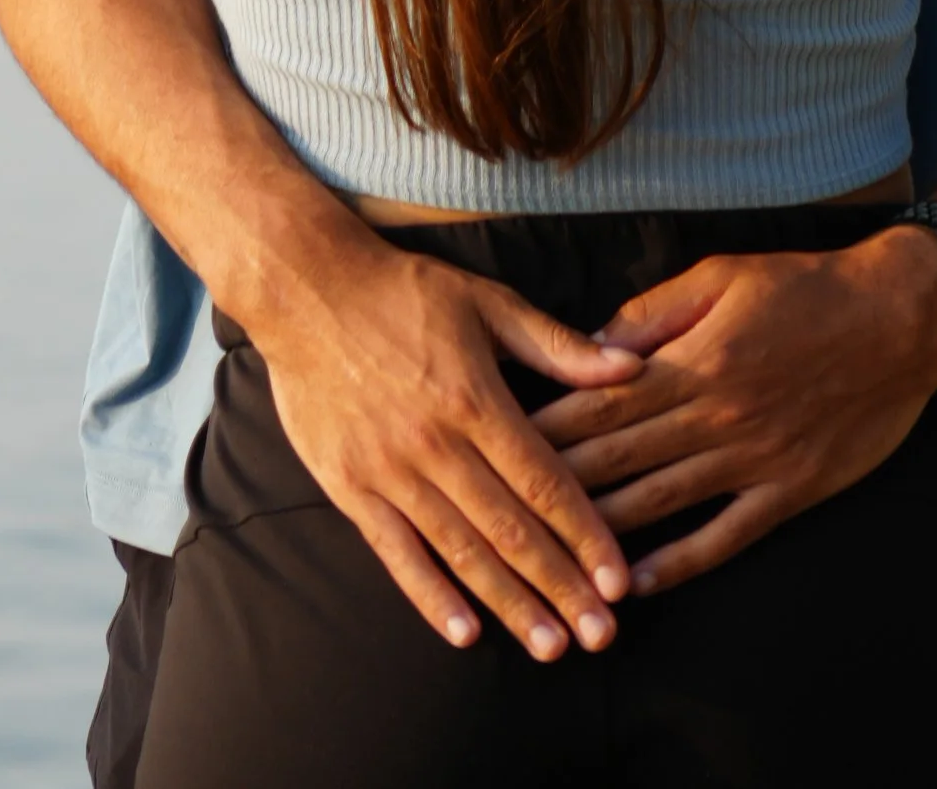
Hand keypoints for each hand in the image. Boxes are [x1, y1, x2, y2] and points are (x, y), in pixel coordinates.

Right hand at [245, 213, 643, 659]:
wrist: (307, 291)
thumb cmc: (405, 292)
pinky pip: (395, 554)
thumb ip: (558, 346)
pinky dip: (429, 596)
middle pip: (510, 529)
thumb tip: (629, 367)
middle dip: (560, 586)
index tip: (618, 579)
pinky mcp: (349, 489)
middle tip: (600, 635)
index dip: (584, 533)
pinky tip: (463, 633)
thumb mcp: (488, 302)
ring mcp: (390, 472)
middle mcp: (436, 445)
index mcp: (476, 399)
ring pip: (460, 552)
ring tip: (549, 646)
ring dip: (508, 604)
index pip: (543, 480)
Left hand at [537, 225, 936, 594]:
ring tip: (548, 562)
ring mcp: (753, 460)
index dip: (547, 427)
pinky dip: (677, 564)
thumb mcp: (723, 274)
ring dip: (601, 536)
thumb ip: (654, 312)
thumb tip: (594, 345)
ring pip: (661, 504)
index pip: (602, 403)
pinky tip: (635, 585)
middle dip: (554, 487)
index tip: (496, 446)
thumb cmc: (807, 287)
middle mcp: (717, 416)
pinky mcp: (789, 492)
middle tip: (498, 514)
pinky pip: (723, 536)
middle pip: (620, 458)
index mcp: (695, 360)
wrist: (900, 319)